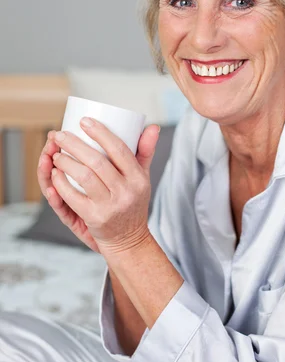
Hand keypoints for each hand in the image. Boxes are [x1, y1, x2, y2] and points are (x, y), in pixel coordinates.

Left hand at [47, 118, 159, 254]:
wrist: (129, 240)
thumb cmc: (133, 203)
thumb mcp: (143, 178)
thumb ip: (145, 152)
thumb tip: (153, 126)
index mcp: (138, 178)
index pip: (120, 150)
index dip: (101, 133)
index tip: (84, 121)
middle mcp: (126, 191)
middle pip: (97, 162)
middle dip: (75, 145)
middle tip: (60, 135)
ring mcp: (109, 206)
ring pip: (83, 177)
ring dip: (66, 162)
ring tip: (56, 154)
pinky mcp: (94, 218)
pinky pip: (73, 197)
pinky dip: (61, 183)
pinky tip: (54, 174)